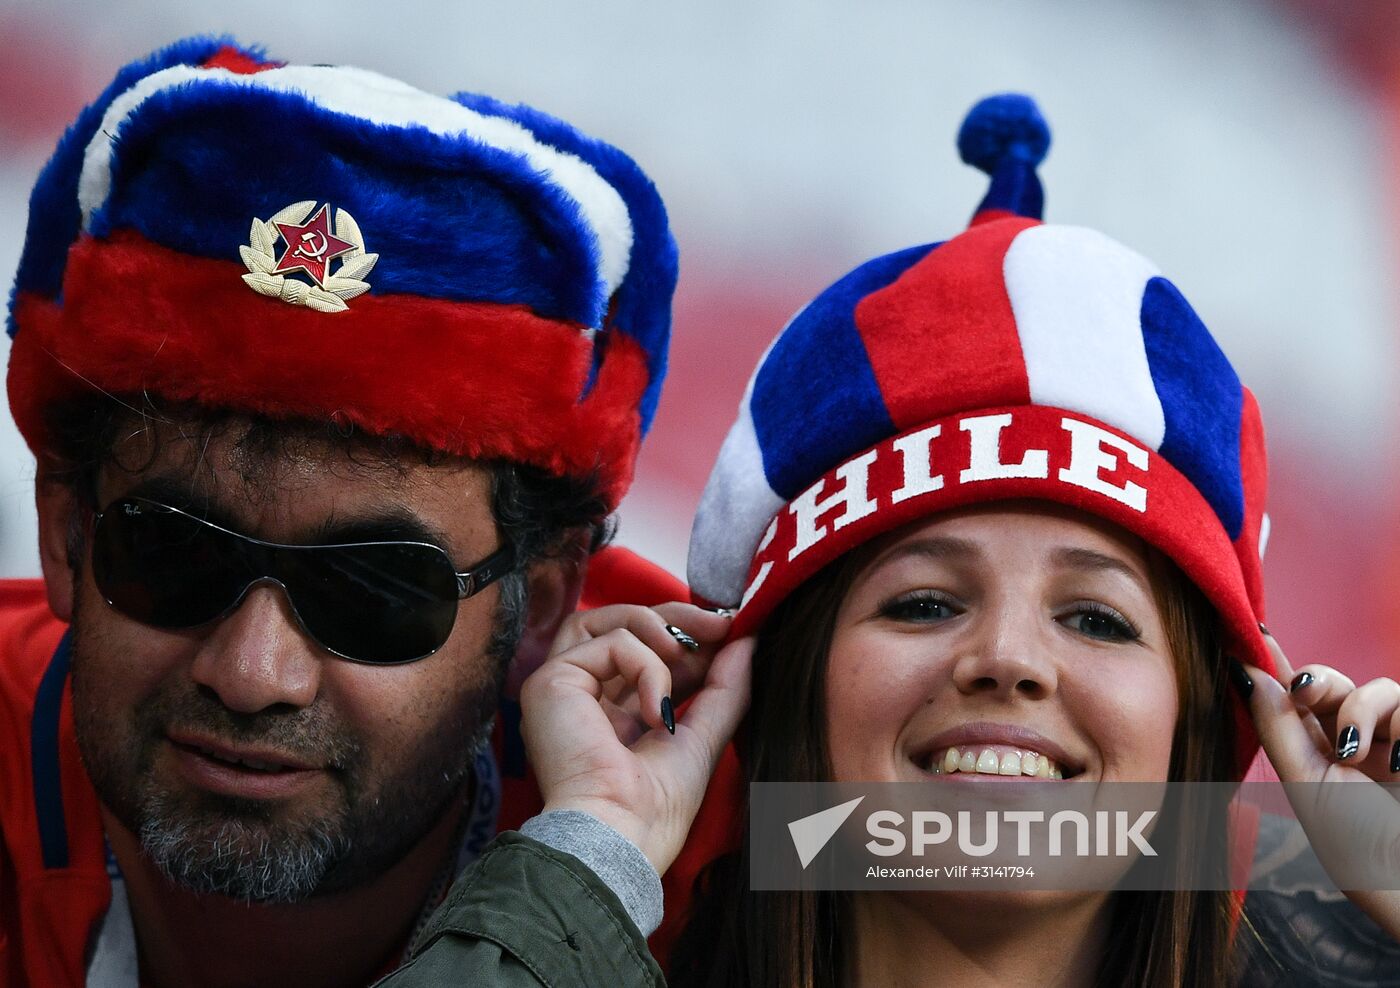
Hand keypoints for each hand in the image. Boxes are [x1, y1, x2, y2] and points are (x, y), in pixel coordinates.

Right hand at [519, 602, 752, 874]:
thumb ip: (724, 688)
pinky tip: (657, 712)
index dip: (684, 639)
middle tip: (719, 625)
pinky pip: (612, 642)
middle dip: (675, 620)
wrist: (620, 836)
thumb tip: (747, 640)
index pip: (643, 654)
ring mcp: (561, 688)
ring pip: (606, 620)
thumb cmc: (654, 809)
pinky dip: (647, 667)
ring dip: (658, 629)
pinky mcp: (551, 680)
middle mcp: (580, 698)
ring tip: (687, 658)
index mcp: (608, 715)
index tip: (728, 635)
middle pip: (621, 625)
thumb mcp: (702, 737)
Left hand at [1242, 631, 1399, 937]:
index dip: (1272, 663)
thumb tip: (1244, 671)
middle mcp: (1355, 746)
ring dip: (1360, 710)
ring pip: (1376, 688)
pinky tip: (1399, 763)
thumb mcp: (1307, 785)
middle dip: (1315, 680)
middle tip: (1302, 691)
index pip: (1290, 700)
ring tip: (1356, 752)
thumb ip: (1277, 728)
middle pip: (1330, 684)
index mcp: (1315, 758)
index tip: (1253, 632)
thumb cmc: (1360, 847)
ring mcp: (1397, 744)